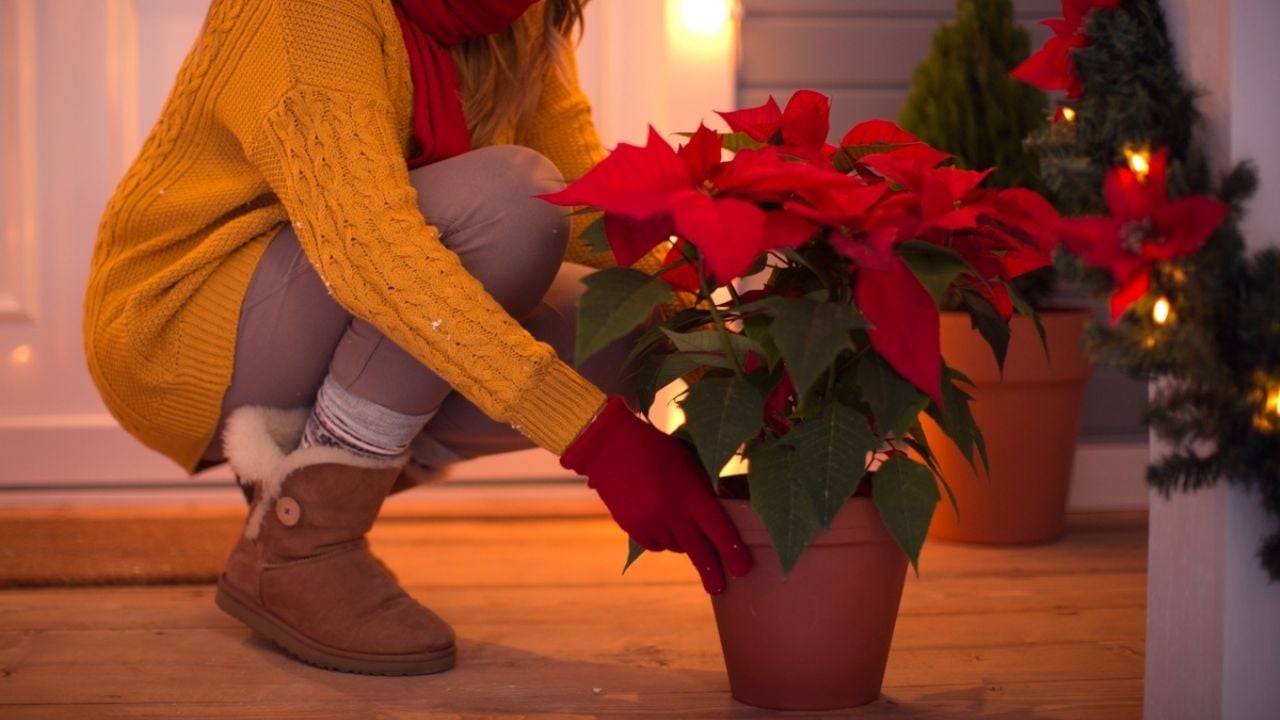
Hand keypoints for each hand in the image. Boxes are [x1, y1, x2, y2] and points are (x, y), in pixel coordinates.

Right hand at [560, 397, 752, 593]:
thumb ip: (704, 492)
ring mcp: (651, 523)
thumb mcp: (690, 466)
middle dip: (713, 571)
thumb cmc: (658, 450)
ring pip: (676, 547)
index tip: (743, 569)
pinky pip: (655, 545)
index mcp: (692, 495)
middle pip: (700, 551)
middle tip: (719, 587)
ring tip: (679, 523)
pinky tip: (659, 522)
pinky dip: (661, 539)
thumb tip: (720, 518)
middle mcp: (673, 513)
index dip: (734, 552)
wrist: (612, 446)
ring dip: (684, 543)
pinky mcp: (632, 527)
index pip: (720, 531)